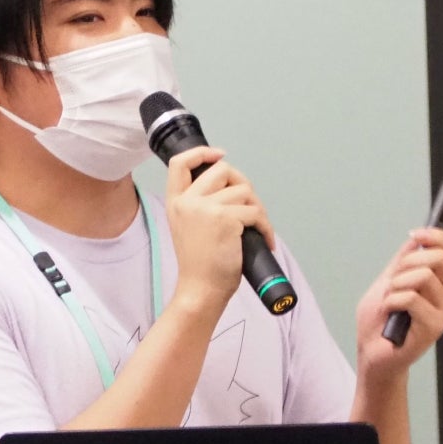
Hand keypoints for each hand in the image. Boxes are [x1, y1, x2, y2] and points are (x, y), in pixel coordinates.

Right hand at [164, 146, 274, 316]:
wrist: (200, 290)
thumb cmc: (200, 266)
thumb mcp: (188, 228)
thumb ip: (200, 205)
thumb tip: (231, 188)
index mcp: (176, 203)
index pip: (180, 163)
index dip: (202, 153)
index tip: (219, 155)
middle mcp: (187, 201)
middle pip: (222, 170)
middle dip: (242, 183)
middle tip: (249, 206)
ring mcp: (206, 208)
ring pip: (243, 190)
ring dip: (257, 208)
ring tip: (257, 228)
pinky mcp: (226, 219)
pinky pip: (256, 212)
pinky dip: (266, 226)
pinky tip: (265, 240)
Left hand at [355, 227, 442, 379]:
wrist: (372, 354)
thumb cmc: (379, 321)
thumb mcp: (387, 281)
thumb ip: (403, 260)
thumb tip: (418, 237)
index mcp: (439, 282)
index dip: (438, 236)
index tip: (416, 235)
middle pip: (438, 257)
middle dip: (407, 263)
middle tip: (393, 283)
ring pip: (423, 276)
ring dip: (395, 285)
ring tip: (390, 302)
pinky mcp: (434, 327)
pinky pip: (411, 298)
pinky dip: (392, 301)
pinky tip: (389, 314)